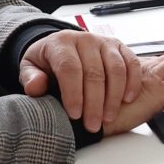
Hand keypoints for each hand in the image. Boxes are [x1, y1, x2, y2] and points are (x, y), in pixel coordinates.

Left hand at [20, 29, 145, 134]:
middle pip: (94, 72)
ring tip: (108, 117)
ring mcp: (104, 42)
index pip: (69, 68)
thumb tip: (36, 86)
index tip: (75, 115)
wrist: (62, 46)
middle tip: (92, 125)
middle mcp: (85, 39)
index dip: (73, 93)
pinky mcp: (120, 47)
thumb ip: (31, 78)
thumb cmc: (47, 62)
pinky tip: (127, 100)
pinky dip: (132, 82)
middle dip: (94, 103)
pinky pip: (131, 64)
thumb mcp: (31, 68)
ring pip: (115, 69)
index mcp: (61, 42)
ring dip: (113, 97)